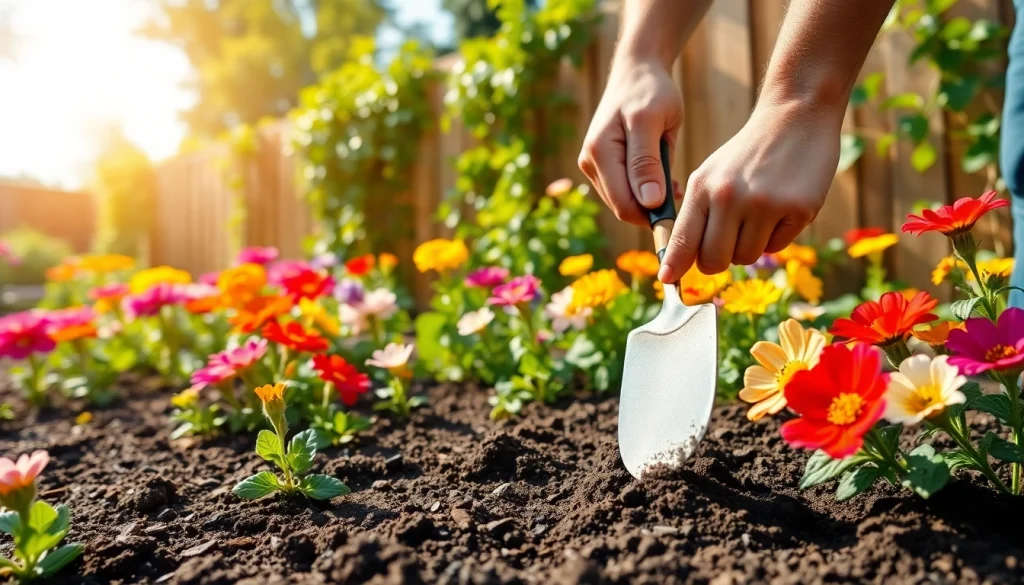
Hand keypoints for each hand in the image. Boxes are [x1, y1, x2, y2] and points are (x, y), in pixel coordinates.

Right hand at [578, 58, 682, 224]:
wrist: (638, 72)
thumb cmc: (649, 91)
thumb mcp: (651, 122)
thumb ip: (647, 162)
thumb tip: (649, 203)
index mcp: (599, 154)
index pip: (623, 204)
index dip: (651, 215)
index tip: (680, 209)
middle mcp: (590, 163)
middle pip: (622, 206)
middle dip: (651, 207)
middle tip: (681, 192)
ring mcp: (594, 165)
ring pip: (625, 201)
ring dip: (650, 199)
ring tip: (674, 182)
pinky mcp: (604, 166)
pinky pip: (625, 190)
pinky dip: (646, 192)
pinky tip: (666, 182)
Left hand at [658, 100, 842, 281]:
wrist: (794, 117)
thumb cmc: (748, 154)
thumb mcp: (711, 174)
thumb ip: (695, 215)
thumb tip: (677, 262)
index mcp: (703, 187)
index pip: (682, 239)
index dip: (674, 265)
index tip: (667, 280)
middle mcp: (729, 197)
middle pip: (714, 261)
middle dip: (718, 261)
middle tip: (727, 243)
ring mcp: (764, 204)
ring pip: (746, 257)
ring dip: (750, 246)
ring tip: (758, 214)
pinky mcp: (798, 208)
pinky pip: (777, 246)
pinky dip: (777, 235)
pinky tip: (781, 206)